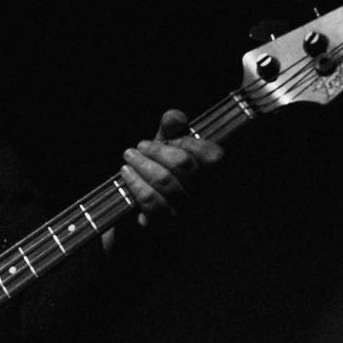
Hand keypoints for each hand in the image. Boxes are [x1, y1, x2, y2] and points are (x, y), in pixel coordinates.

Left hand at [116, 109, 223, 227]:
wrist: (147, 211)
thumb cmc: (163, 171)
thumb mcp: (168, 147)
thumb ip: (172, 128)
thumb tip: (175, 116)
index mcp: (216, 175)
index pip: (212, 156)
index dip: (187, 143)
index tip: (169, 140)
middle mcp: (208, 195)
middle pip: (183, 165)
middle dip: (156, 151)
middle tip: (139, 146)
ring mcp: (188, 212)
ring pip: (165, 183)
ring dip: (141, 165)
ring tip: (129, 157)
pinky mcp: (168, 225)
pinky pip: (151, 202)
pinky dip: (135, 184)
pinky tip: (126, 174)